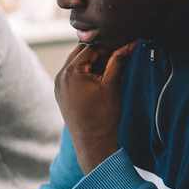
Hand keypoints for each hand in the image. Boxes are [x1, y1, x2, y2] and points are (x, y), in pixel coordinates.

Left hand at [54, 42, 135, 173]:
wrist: (93, 143)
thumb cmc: (103, 116)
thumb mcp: (112, 85)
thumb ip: (118, 61)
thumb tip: (129, 44)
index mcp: (70, 71)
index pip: (90, 47)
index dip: (107, 46)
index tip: (121, 46)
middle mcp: (60, 76)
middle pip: (80, 53)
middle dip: (99, 52)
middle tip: (116, 55)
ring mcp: (58, 85)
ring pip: (76, 63)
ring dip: (92, 62)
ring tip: (110, 67)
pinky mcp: (61, 94)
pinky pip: (73, 75)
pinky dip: (85, 72)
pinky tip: (100, 77)